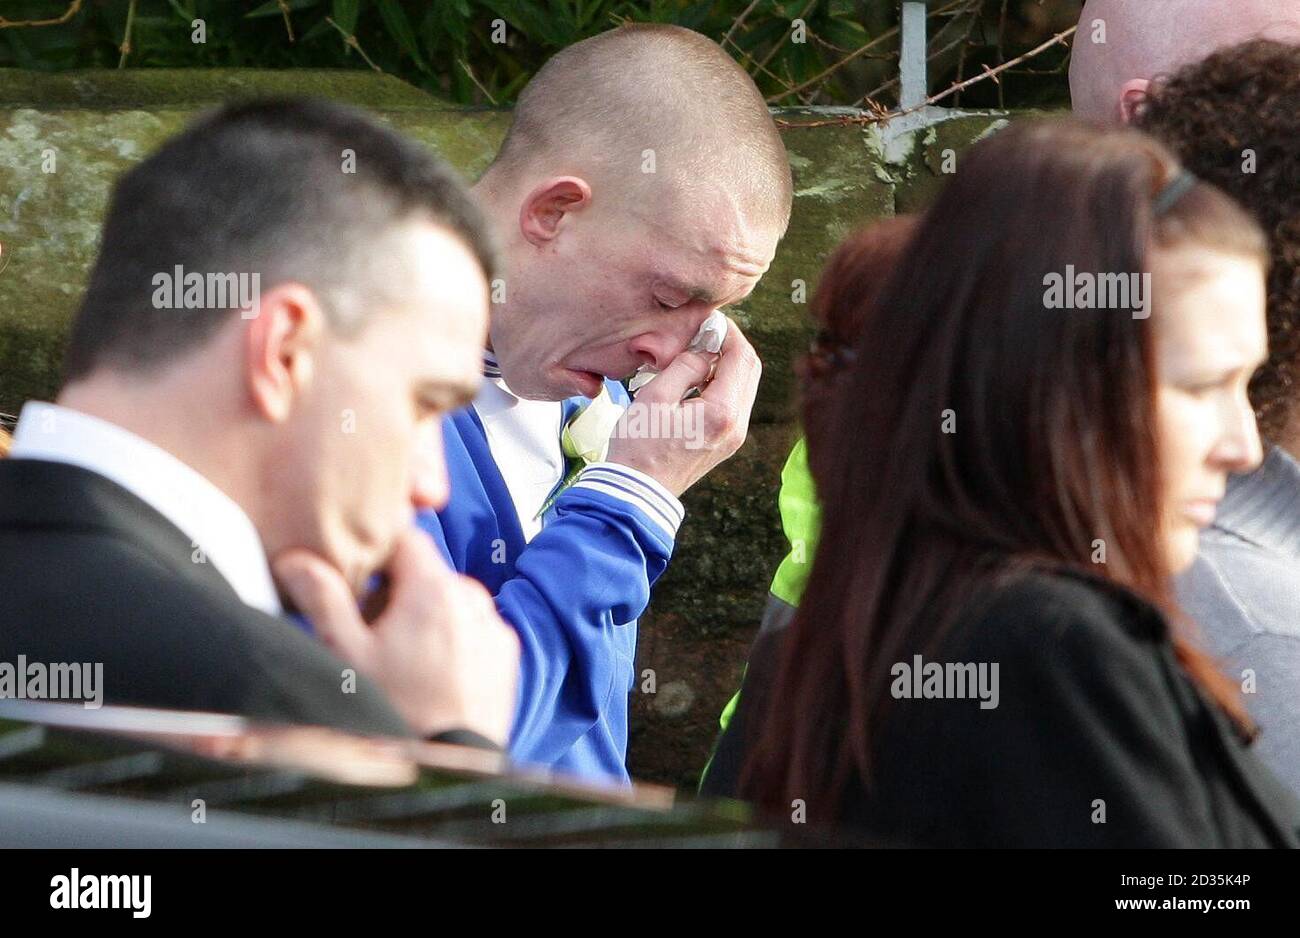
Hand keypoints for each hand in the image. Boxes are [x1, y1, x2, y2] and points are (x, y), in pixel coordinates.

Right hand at [273, 529, 519, 746]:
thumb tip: (296, 558)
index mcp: (435, 587)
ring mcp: (494, 626)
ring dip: (424, 619)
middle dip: (395, 595)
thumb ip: (321, 598)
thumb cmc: (395, 710)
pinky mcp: (506, 653)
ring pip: (449, 603)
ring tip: (401, 663)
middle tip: (370, 638)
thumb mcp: (345, 653)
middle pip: (426, 574)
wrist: (448, 765)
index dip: (377, 555)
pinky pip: (472, 630)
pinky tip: (431, 677)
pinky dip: (452, 641)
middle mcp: (473, 597)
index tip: (357, 584)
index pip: (406, 539)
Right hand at [606, 317, 760, 497]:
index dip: (728, 332)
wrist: (638, 492)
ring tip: (697, 354)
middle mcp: (737, 425)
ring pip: (744, 386)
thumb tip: (705, 346)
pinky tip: (696, 380)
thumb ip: (685, 366)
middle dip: (731, 346)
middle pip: (750, 370)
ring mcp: (734, 436)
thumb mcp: (655, 397)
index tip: (709, 321)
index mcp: (722, 412)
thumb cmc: (639, 447)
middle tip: (705, 333)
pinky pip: (735, 403)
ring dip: (727, 364)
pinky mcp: (726, 442)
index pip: (741, 357)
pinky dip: (723, 384)